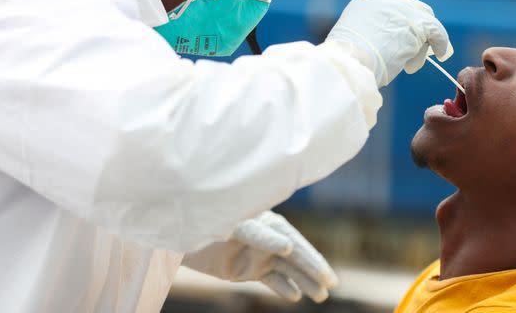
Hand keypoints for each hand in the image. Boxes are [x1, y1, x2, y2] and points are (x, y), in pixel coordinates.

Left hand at [181, 211, 336, 302]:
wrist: (185, 239)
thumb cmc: (206, 226)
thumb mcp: (225, 228)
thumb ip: (254, 236)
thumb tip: (286, 246)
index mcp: (259, 219)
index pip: (272, 232)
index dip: (276, 241)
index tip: (287, 249)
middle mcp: (266, 236)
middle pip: (293, 252)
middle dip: (311, 266)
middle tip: (330, 281)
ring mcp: (260, 254)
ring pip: (288, 268)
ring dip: (305, 281)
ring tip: (322, 296)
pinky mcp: (253, 269)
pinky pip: (273, 279)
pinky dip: (284, 288)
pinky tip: (295, 297)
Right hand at [326, 0, 452, 86]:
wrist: (349, 63)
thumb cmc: (348, 64)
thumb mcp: (354, 44)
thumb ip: (371, 38)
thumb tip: (387, 49)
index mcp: (365, 5)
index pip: (393, 7)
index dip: (402, 23)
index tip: (406, 37)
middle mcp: (383, 1)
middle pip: (413, 8)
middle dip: (418, 27)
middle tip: (420, 45)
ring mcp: (401, 10)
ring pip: (424, 21)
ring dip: (423, 42)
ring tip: (412, 62)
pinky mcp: (416, 23)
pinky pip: (436, 30)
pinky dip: (440, 42)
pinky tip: (440, 53)